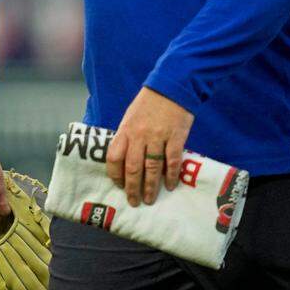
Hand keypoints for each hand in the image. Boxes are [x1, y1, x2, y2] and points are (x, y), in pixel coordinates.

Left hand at [107, 87, 193, 207]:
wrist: (171, 87)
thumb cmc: (149, 103)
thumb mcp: (131, 117)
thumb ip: (127, 136)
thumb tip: (124, 158)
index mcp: (125, 129)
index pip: (114, 157)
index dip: (114, 174)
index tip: (118, 186)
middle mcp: (139, 135)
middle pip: (132, 167)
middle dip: (132, 188)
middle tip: (133, 201)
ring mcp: (157, 137)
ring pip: (151, 168)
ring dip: (150, 187)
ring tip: (149, 199)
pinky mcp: (175, 137)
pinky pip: (172, 162)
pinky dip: (171, 176)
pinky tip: (171, 186)